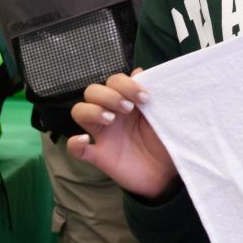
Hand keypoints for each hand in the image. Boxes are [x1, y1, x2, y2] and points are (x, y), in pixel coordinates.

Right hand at [67, 69, 178, 197]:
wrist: (169, 172)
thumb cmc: (166, 139)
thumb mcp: (164, 114)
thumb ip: (154, 92)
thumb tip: (140, 70)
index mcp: (127, 101)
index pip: (113, 81)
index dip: (125, 84)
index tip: (145, 98)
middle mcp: (112, 114)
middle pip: (92, 91)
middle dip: (108, 95)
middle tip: (128, 109)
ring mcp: (103, 134)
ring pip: (79, 112)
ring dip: (91, 111)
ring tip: (111, 120)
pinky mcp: (99, 156)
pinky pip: (76, 149)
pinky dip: (74, 143)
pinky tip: (84, 140)